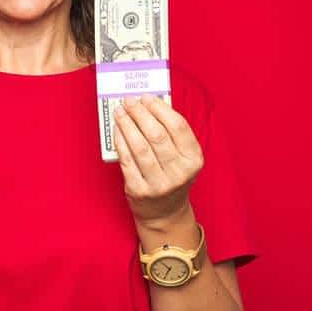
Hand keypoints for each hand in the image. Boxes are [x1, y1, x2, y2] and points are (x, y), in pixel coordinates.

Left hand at [113, 94, 204, 225]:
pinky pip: (127, 160)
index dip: (160, 109)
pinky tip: (117, 129)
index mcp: (194, 160)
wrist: (164, 213)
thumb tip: (148, 105)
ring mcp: (159, 184)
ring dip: (127, 124)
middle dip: (140, 113)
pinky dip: (120, 141)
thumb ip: (171, 135)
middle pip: (157, 135)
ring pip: (140, 146)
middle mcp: (179, 173)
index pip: (178, 127)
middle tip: (130, 101)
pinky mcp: (139, 190)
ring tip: (120, 112)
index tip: (147, 97)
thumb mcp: (183, 158)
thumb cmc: (172, 177)